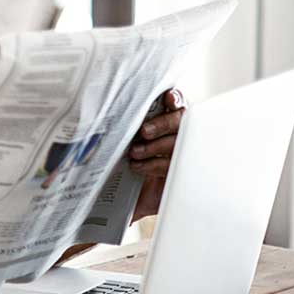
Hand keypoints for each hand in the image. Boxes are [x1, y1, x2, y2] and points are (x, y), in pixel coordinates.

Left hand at [130, 88, 185, 220]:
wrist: (120, 195)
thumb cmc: (120, 160)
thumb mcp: (120, 139)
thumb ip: (126, 122)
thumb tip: (113, 107)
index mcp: (164, 118)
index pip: (177, 103)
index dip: (175, 99)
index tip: (168, 98)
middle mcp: (174, 133)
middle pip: (181, 121)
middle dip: (163, 124)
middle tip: (144, 132)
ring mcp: (178, 153)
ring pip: (178, 142)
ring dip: (156, 146)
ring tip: (134, 152)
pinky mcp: (176, 173)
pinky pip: (172, 165)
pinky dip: (154, 165)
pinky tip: (138, 165)